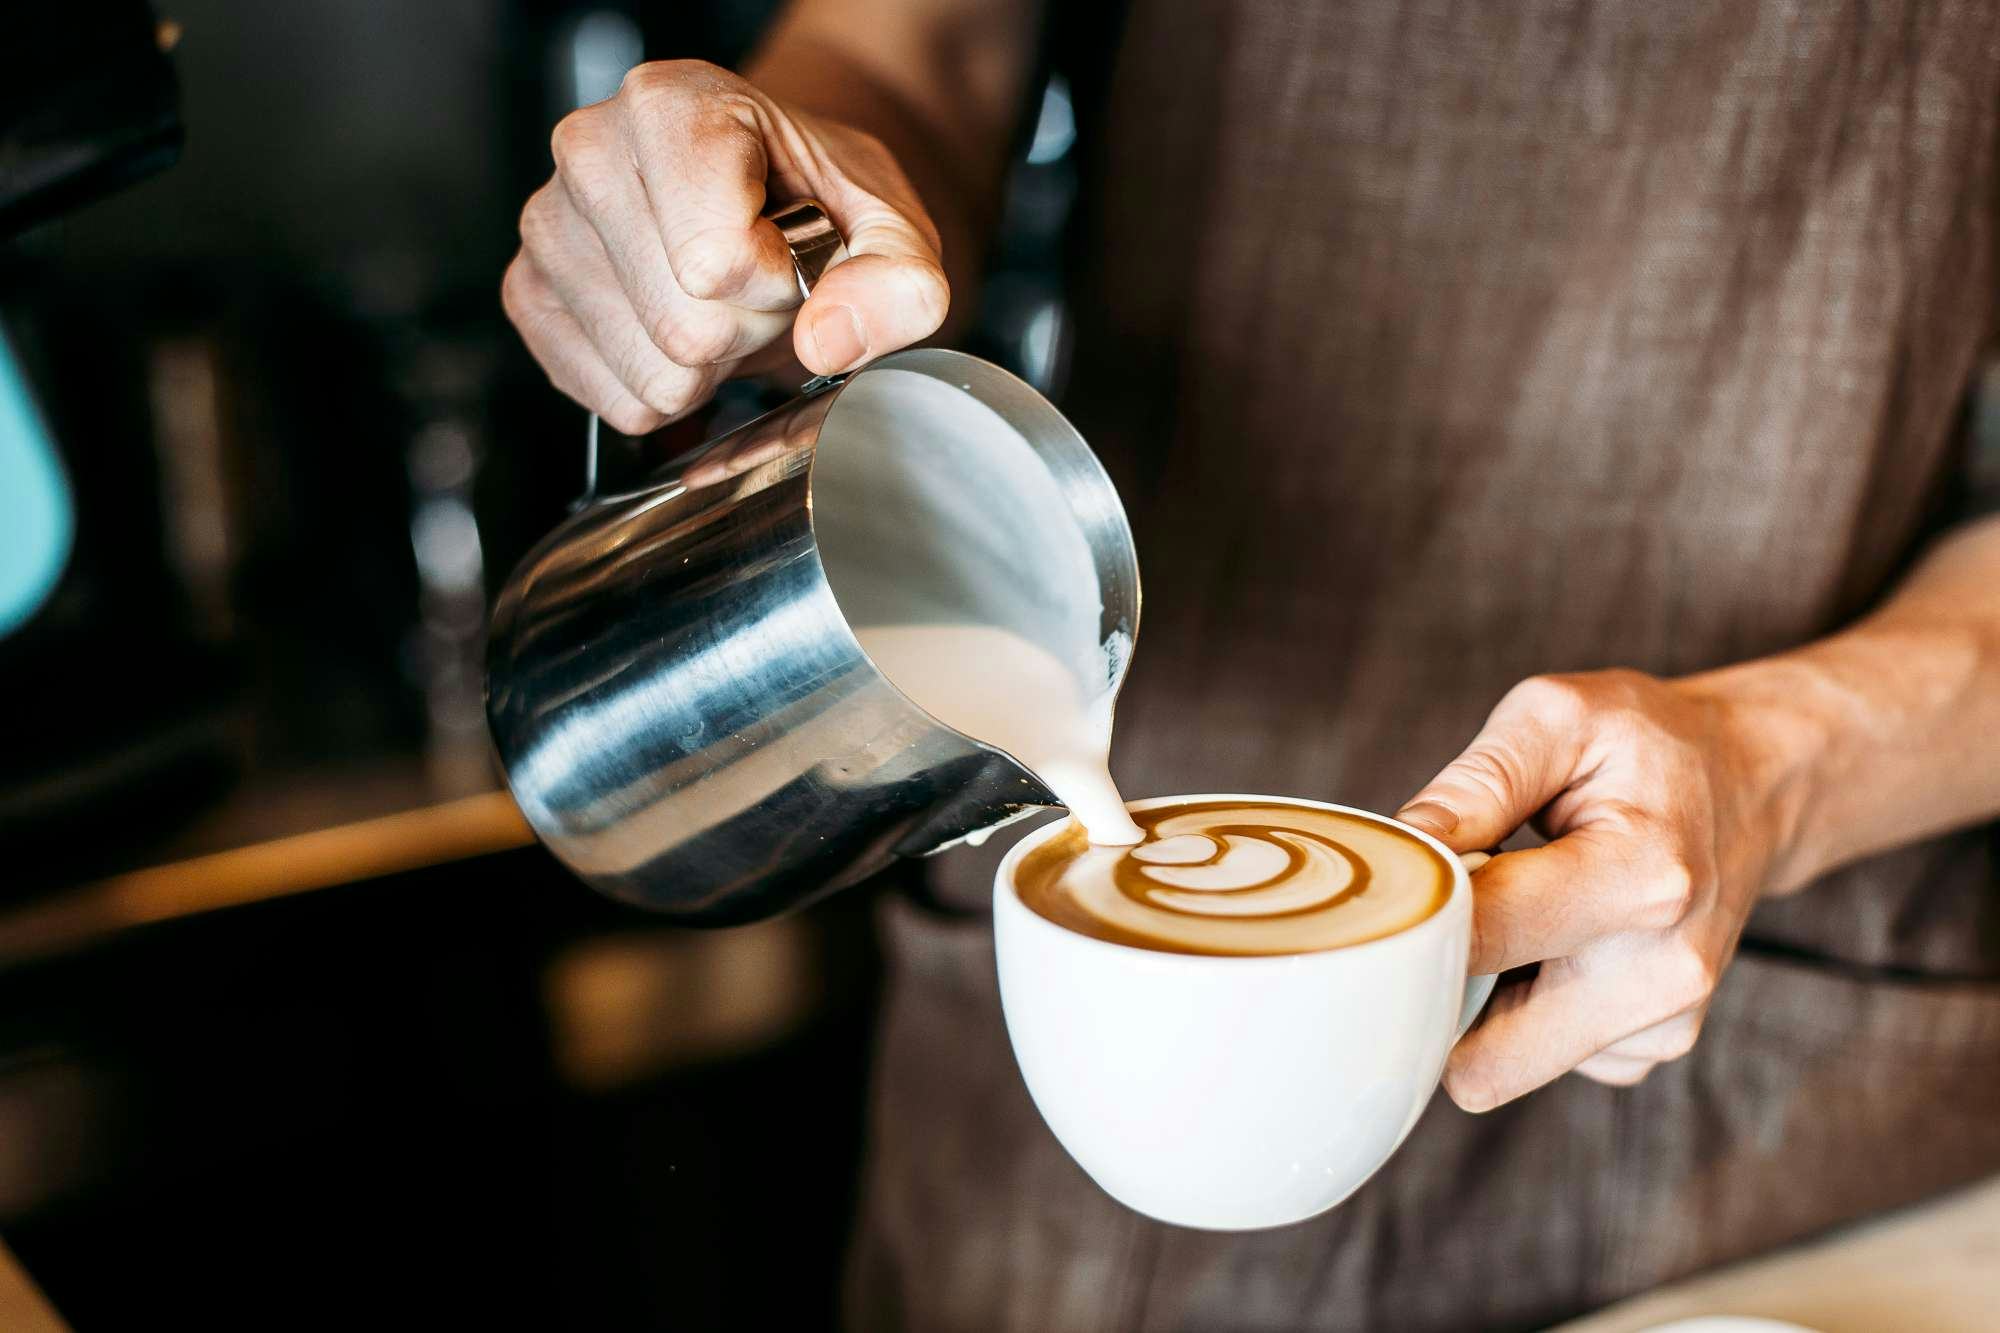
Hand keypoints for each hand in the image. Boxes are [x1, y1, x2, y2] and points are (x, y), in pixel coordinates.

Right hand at [502, 60, 948, 433]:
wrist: (775, 201)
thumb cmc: (818, 202)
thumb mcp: (894, 228)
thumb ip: (898, 279)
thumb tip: (830, 337)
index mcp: (671, 106)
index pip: (716, 261)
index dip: (777, 283)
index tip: (790, 250)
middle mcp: (590, 151)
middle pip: (685, 328)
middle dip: (745, 329)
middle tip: (759, 284)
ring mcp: (548, 227)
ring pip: (653, 373)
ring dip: (708, 363)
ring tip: (719, 299)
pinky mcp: (529, 296)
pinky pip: (614, 400)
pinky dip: (665, 388)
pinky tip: (678, 327)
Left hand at [1396, 669, 1807, 1109]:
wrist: (1753, 782)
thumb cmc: (1646, 742)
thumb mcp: (1557, 717)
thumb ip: (1474, 784)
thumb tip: (1400, 851)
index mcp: (1642, 879)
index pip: (1479, 939)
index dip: (1417, 916)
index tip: (1409, 883)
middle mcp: (1662, 972)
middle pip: (1483, 1058)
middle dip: (1442, 990)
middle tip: (1456, 910)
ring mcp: (1666, 1023)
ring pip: (1500, 1065)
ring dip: (1484, 996)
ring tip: (1527, 909)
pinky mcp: (1654, 1047)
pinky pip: (1537, 1058)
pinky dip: (1525, 1006)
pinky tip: (1558, 939)